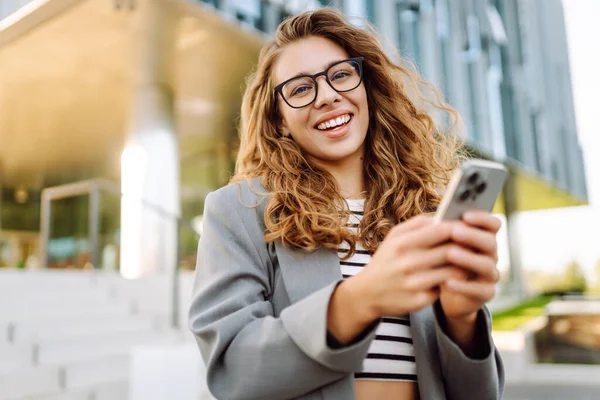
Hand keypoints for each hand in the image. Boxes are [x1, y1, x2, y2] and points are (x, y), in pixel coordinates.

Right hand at [346, 215, 465, 319]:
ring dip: (465, 266)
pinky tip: (455, 278)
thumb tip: (442, 216)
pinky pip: (446, 288)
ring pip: (453, 272)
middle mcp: (408, 263)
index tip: (468, 227)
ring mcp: (414, 284)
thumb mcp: (394, 237)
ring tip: (468, 261)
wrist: (367, 293)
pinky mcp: (420, 301)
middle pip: (451, 251)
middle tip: (475, 245)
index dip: (459, 227)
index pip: (441, 231)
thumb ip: (417, 224)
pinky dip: (453, 282)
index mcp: (403, 244)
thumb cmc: (386, 260)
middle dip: (466, 247)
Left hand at [439, 211, 501, 321]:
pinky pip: (479, 290)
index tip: (465, 215)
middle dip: (473, 236)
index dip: (482, 218)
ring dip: (468, 258)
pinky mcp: (486, 293)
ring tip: (450, 254)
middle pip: (490, 242)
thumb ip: (443, 233)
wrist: (442, 291)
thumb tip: (435, 219)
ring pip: (486, 265)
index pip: (493, 224)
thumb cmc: (441, 259)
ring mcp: (490, 274)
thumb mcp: (441, 245)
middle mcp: (490, 254)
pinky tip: (447, 282)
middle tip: (454, 232)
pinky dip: (463, 286)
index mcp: (483, 238)